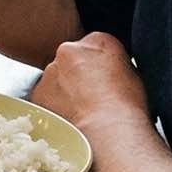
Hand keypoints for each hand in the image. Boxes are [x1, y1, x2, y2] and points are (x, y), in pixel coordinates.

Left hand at [32, 32, 148, 136]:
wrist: (109, 131)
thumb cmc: (127, 107)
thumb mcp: (133, 74)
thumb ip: (114, 64)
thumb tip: (108, 72)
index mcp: (98, 41)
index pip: (94, 46)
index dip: (99, 65)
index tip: (103, 79)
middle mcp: (69, 50)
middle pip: (71, 59)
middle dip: (78, 74)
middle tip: (91, 96)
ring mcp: (50, 71)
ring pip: (56, 77)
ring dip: (64, 89)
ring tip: (82, 110)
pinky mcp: (38, 92)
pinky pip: (46, 96)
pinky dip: (54, 105)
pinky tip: (70, 117)